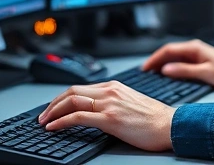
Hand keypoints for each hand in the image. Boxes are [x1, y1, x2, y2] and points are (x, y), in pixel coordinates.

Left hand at [37, 81, 176, 151]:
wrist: (170, 125)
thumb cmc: (155, 119)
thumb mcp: (131, 103)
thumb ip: (113, 103)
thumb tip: (98, 112)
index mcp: (114, 86)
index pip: (81, 88)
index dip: (63, 98)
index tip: (54, 107)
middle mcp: (110, 91)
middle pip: (72, 91)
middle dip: (53, 103)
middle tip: (43, 115)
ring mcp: (109, 103)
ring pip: (71, 101)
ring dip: (52, 111)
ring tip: (44, 121)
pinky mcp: (109, 118)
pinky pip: (77, 116)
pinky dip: (61, 121)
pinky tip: (53, 127)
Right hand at [141, 39, 213, 88]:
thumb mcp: (205, 73)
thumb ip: (184, 71)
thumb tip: (165, 70)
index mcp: (193, 48)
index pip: (167, 50)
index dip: (154, 59)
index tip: (145, 68)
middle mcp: (192, 48)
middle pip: (168, 52)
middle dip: (155, 61)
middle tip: (144, 72)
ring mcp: (195, 54)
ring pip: (173, 57)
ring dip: (162, 64)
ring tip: (152, 74)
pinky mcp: (198, 60)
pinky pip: (180, 61)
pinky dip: (171, 67)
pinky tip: (167, 74)